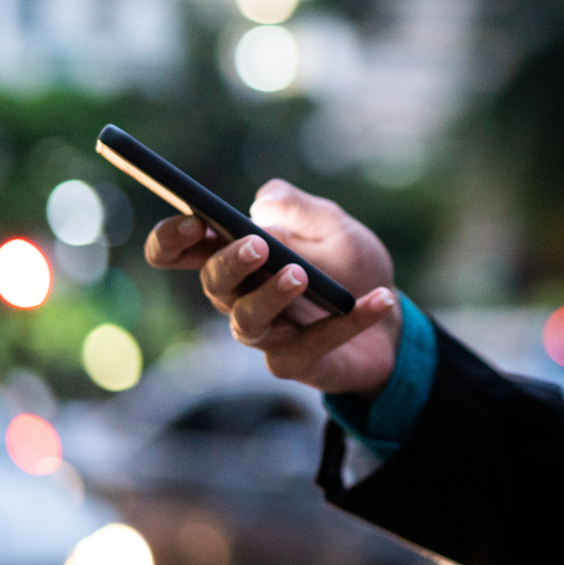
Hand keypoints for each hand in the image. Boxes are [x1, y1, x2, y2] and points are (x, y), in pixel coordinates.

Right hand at [144, 179, 400, 396]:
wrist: (392, 320)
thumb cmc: (351, 267)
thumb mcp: (335, 226)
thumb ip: (301, 209)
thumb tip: (263, 202)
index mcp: (236, 257)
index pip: (178, 251)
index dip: (172, 239)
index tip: (194, 221)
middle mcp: (239, 297)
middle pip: (213, 284)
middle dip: (230, 264)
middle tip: (258, 246)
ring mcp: (264, 333)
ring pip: (247, 321)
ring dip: (270, 296)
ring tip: (300, 275)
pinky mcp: (294, 362)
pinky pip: (313, 344)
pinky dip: (349, 321)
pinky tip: (380, 299)